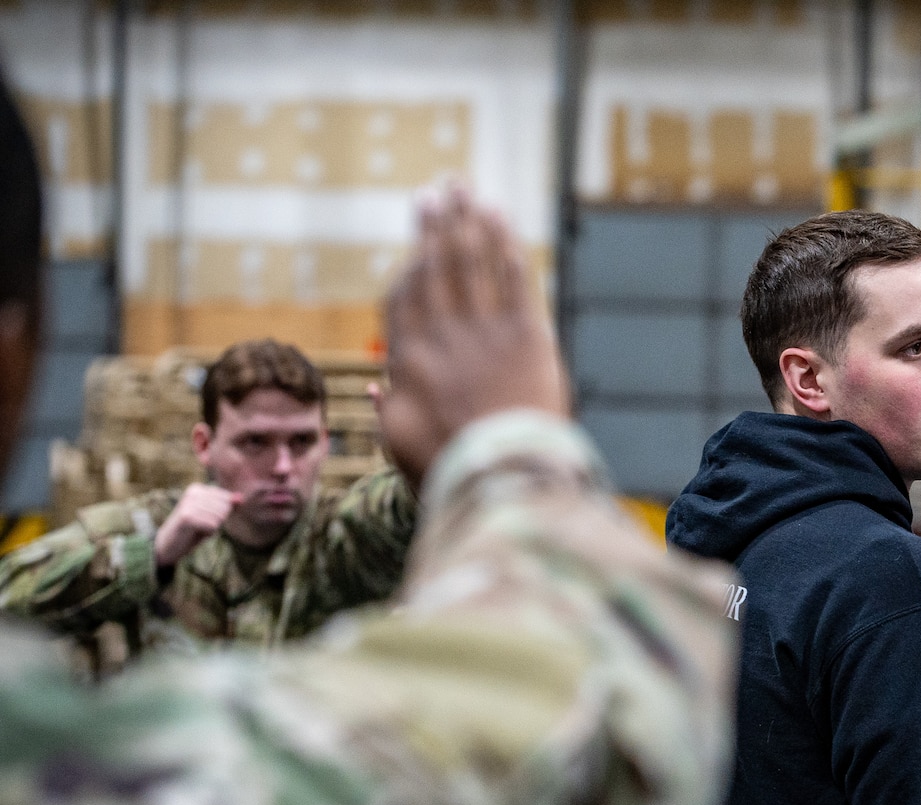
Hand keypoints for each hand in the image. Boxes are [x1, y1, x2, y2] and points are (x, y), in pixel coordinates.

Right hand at [155, 483, 237, 566]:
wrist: (169, 543)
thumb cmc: (193, 529)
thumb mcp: (212, 514)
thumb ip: (227, 505)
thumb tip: (241, 497)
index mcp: (198, 488)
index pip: (227, 499)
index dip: (221, 513)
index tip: (205, 517)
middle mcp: (192, 492)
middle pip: (225, 508)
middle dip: (218, 521)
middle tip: (201, 524)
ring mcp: (189, 503)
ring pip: (220, 517)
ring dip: (212, 527)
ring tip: (198, 528)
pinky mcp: (187, 517)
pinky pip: (213, 526)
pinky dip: (208, 533)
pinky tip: (195, 532)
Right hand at [376, 187, 567, 486]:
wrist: (500, 481)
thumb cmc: (447, 471)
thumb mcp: (400, 445)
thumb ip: (389, 409)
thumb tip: (377, 386)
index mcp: (407, 362)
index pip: (405, 299)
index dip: (412, 265)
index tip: (419, 244)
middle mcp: (442, 338)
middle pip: (437, 268)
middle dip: (437, 226)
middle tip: (438, 191)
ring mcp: (484, 334)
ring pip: (472, 263)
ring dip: (468, 222)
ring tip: (464, 191)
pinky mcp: (526, 338)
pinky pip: (513, 279)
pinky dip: (505, 245)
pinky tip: (501, 219)